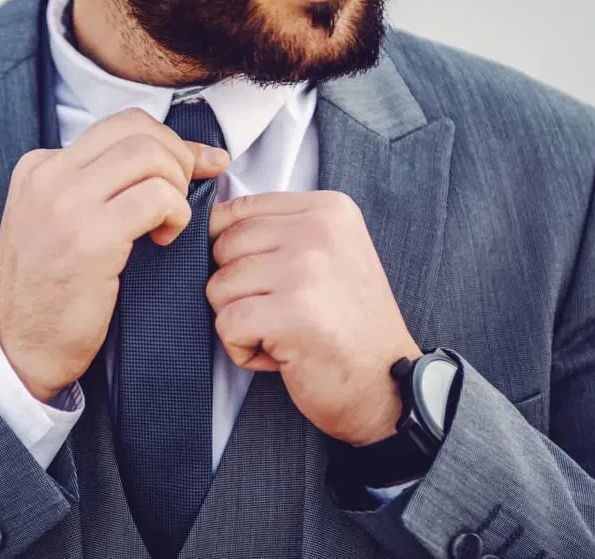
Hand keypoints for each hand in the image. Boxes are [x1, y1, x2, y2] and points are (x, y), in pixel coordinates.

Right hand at [0, 109, 230, 402]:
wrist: (20, 348)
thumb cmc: (52, 291)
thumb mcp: (62, 222)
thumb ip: (103, 186)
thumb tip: (189, 157)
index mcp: (39, 166)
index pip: (119, 126)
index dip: (170, 143)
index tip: (199, 166)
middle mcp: (48, 176)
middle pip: (138, 128)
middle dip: (178, 157)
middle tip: (182, 198)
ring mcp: (65, 204)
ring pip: (150, 155)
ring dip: (176, 188)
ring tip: (167, 224)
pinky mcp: (89, 238)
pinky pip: (157, 198)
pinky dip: (176, 215)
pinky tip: (163, 240)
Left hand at [207, 191, 422, 445]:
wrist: (387, 385)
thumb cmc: (346, 324)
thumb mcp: (326, 256)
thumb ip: (278, 233)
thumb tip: (206, 228)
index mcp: (327, 209)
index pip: (239, 210)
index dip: (229, 251)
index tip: (261, 282)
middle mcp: (319, 230)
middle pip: (223, 247)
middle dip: (236, 289)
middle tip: (279, 313)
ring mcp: (306, 270)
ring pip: (219, 286)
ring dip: (240, 320)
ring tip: (284, 333)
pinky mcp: (291, 313)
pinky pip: (227, 324)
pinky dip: (242, 349)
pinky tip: (281, 355)